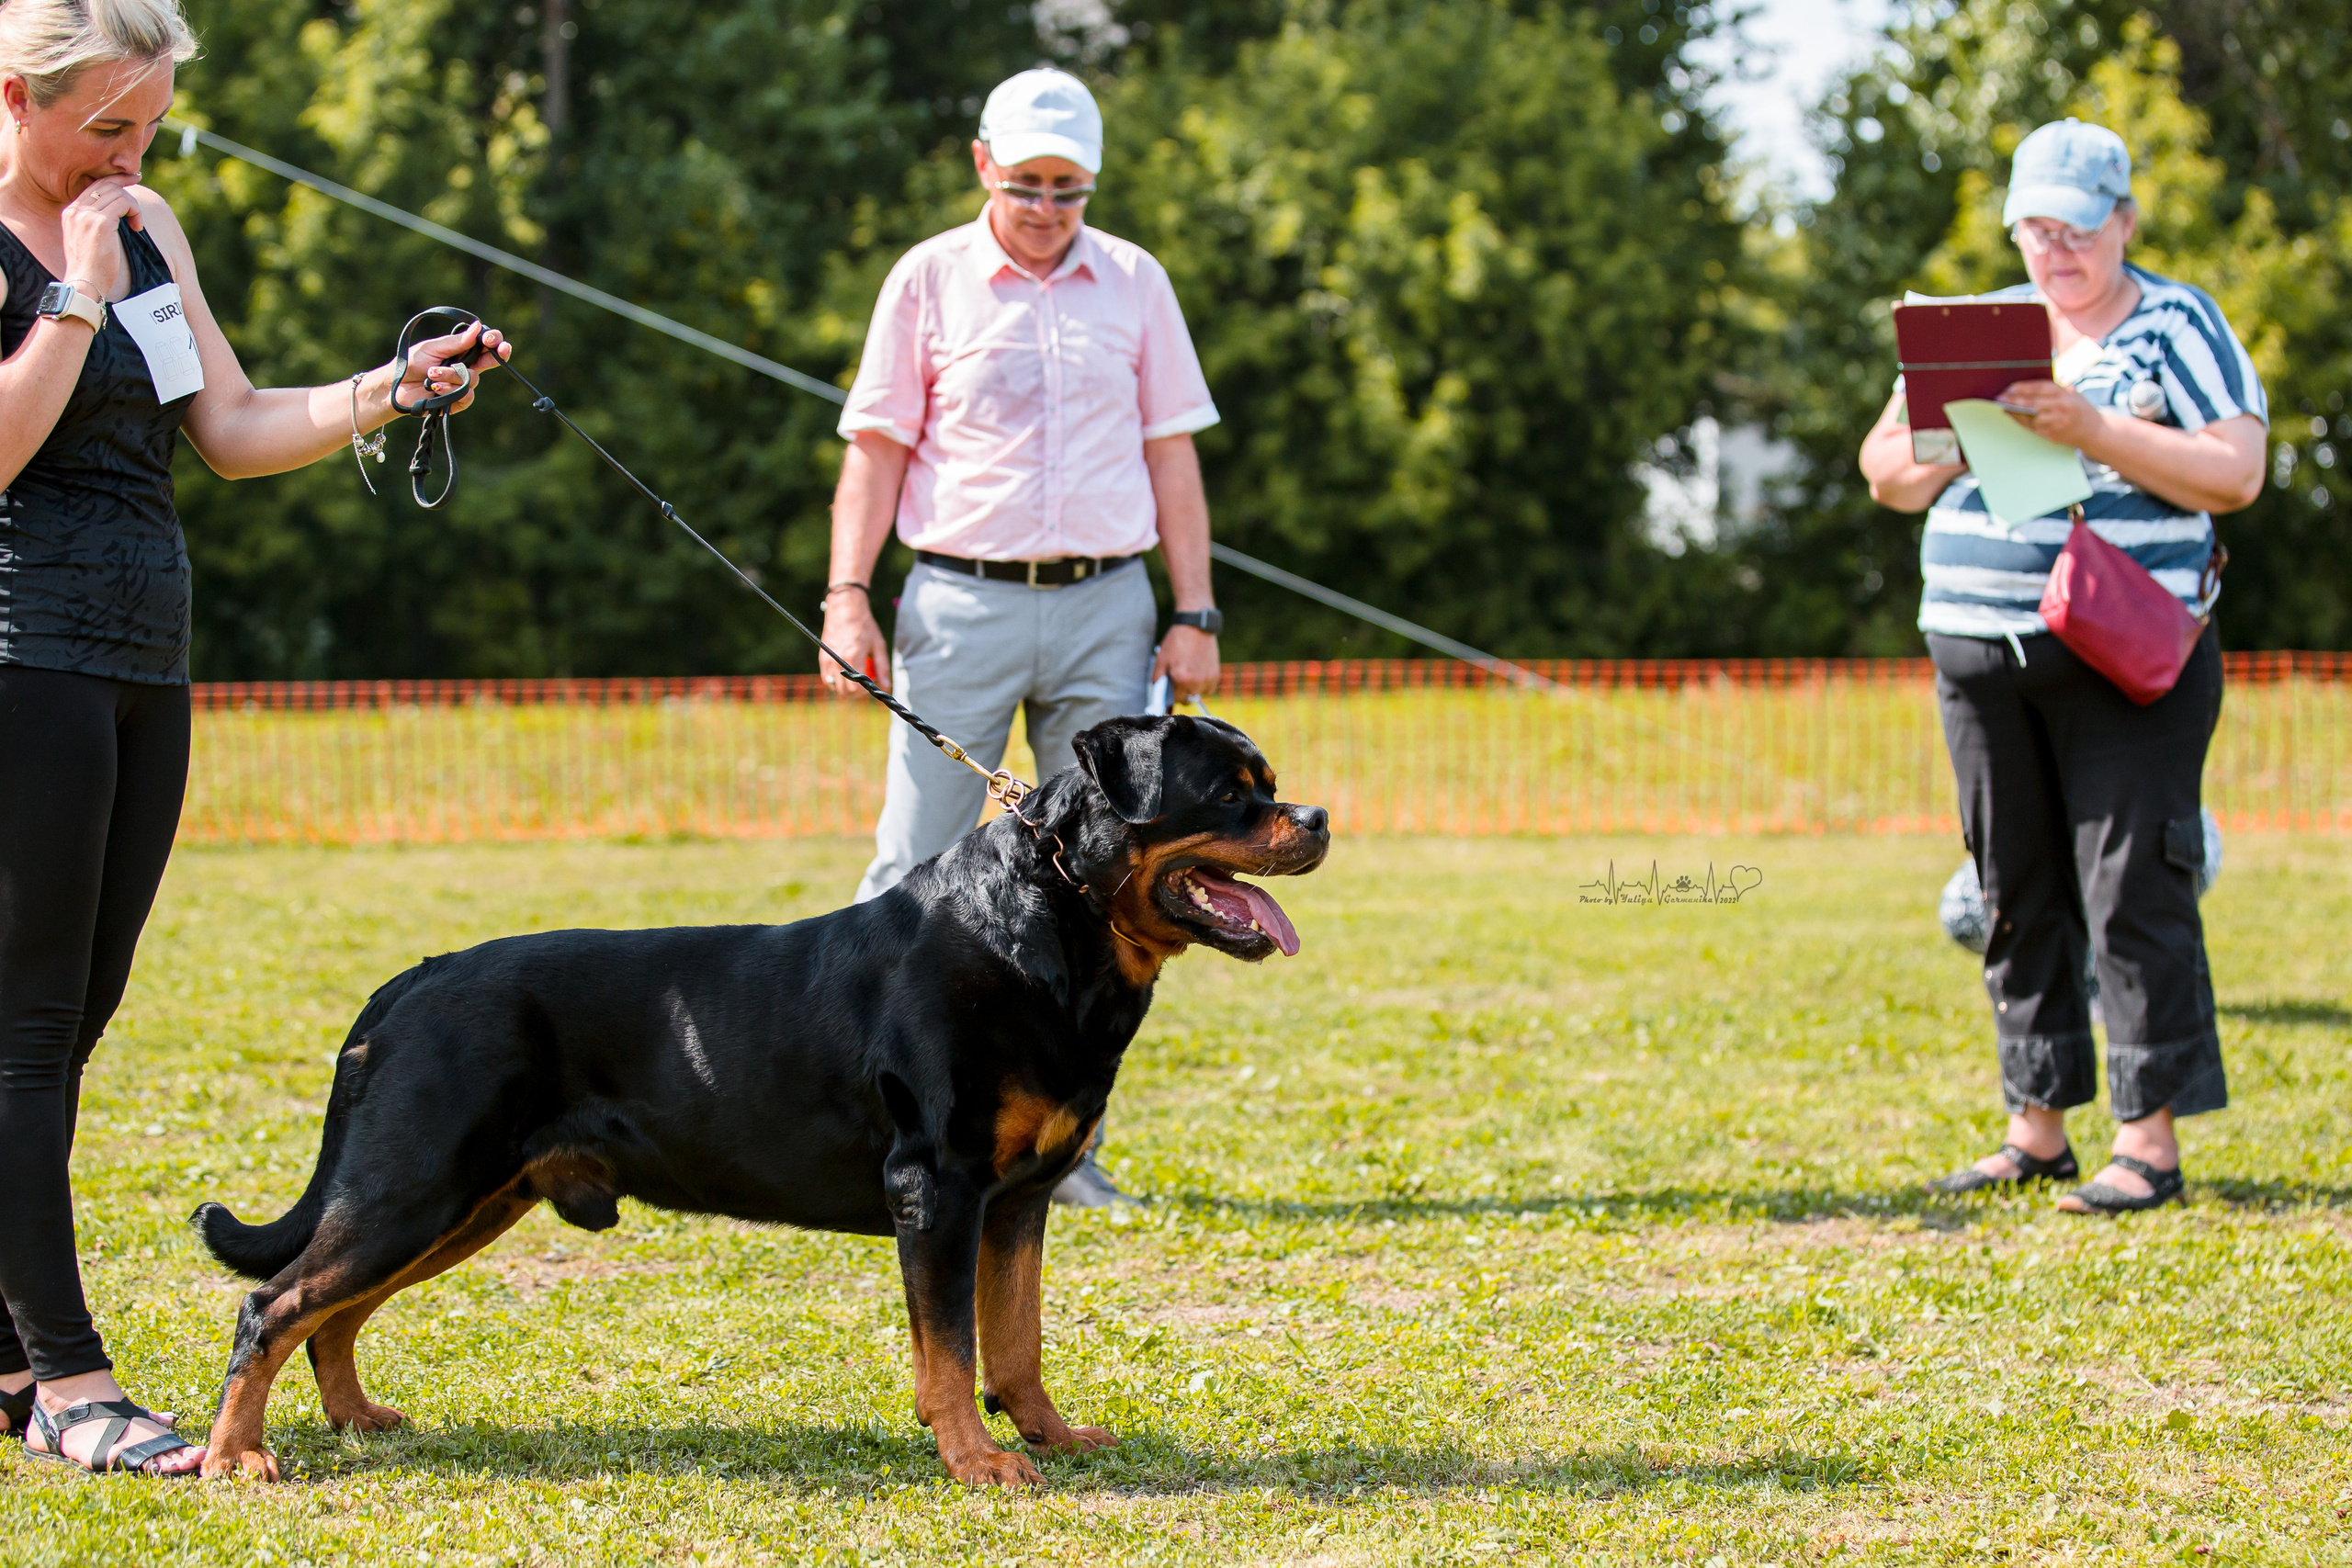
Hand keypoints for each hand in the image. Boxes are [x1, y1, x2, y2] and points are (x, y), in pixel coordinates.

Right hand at [58, 174, 137, 302]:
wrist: (85, 282)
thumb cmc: (92, 268)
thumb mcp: (89, 239)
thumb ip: (96, 223)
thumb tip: (115, 213)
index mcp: (71, 212)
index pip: (93, 186)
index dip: (113, 180)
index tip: (129, 178)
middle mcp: (76, 210)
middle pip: (105, 184)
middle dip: (124, 179)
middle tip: (138, 176)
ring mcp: (86, 215)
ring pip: (117, 193)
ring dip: (133, 206)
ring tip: (137, 224)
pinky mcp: (100, 222)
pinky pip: (124, 203)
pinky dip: (135, 212)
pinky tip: (137, 227)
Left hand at [394, 321, 511, 415]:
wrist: (395, 386)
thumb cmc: (411, 363)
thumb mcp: (433, 348)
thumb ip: (456, 342)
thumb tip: (477, 326)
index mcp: (461, 351)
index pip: (483, 345)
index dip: (493, 340)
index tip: (491, 338)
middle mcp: (465, 367)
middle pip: (490, 361)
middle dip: (497, 354)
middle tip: (500, 350)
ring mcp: (462, 385)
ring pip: (473, 379)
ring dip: (451, 375)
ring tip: (431, 374)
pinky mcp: (457, 401)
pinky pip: (467, 396)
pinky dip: (450, 390)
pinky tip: (435, 388)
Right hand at [819, 591, 890, 695]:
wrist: (845, 609)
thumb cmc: (864, 625)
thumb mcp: (878, 645)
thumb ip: (882, 667)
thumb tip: (886, 686)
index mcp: (852, 657)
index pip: (855, 689)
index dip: (864, 692)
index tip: (870, 684)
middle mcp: (837, 660)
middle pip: (844, 691)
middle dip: (855, 692)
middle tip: (863, 682)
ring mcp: (827, 659)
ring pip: (834, 687)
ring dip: (845, 688)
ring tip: (854, 677)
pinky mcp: (822, 657)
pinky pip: (826, 679)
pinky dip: (835, 681)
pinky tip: (845, 673)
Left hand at [1154, 623, 1219, 702]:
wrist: (1195, 627)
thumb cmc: (1176, 641)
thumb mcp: (1160, 659)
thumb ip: (1157, 678)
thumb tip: (1158, 690)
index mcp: (1181, 679)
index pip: (1177, 699)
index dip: (1173, 696)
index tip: (1172, 692)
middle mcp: (1195, 682)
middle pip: (1189, 699)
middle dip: (1183, 693)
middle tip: (1180, 682)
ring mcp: (1207, 679)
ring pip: (1200, 694)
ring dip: (1194, 689)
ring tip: (1190, 677)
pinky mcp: (1216, 674)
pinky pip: (1210, 688)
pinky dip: (1204, 684)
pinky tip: (1199, 674)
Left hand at [1997, 379, 2107, 453]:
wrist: (2094, 430)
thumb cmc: (2077, 407)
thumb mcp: (2070, 393)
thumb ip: (2052, 389)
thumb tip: (2025, 386)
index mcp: (2065, 394)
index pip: (2040, 388)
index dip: (2023, 388)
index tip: (2010, 388)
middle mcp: (2062, 407)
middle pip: (2033, 404)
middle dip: (2014, 401)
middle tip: (1999, 398)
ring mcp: (2057, 422)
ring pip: (2030, 417)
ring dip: (2015, 412)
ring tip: (2004, 407)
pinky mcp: (2053, 434)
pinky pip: (2032, 428)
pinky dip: (2021, 421)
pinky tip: (2013, 416)